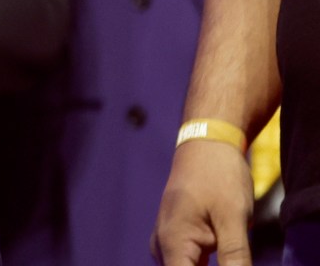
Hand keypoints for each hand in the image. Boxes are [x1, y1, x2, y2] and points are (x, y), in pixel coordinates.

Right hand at [152, 138, 254, 264]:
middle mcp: (162, 245)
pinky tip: (225, 258)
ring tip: (225, 246)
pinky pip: (188, 264)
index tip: (224, 259)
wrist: (206, 143)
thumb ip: (235, 260)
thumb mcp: (233, 219)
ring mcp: (167, 241)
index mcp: (172, 242)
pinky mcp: (178, 238)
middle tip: (228, 247)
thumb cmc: (218, 176)